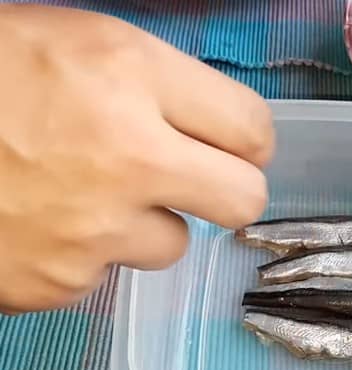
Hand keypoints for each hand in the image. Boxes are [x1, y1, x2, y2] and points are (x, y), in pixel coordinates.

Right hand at [0, 5, 273, 313]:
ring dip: (144, 224)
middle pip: (244, 199)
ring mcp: (92, 230)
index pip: (252, 126)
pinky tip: (38, 223)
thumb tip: (209, 124)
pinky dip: (84, 255)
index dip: (249, 139)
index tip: (234, 145)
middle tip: (197, 180)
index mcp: (128, 73)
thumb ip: (151, 84)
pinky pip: (104, 275)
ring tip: (85, 196)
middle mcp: (126, 156)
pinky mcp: (55, 284)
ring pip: (172, 245)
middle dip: (229, 191)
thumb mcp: (69, 42)